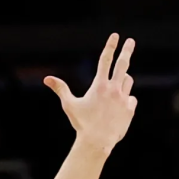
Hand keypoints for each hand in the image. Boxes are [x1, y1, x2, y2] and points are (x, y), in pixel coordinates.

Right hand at [43, 34, 138, 149]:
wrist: (97, 142)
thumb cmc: (82, 123)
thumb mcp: (69, 105)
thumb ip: (61, 89)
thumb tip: (46, 79)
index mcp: (99, 85)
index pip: (105, 60)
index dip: (110, 46)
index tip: (116, 35)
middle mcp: (113, 89)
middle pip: (123, 64)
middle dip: (127, 50)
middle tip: (131, 41)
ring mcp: (123, 98)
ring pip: (127, 81)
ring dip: (122, 81)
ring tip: (113, 92)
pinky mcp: (130, 108)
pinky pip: (131, 98)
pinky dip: (125, 99)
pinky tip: (117, 109)